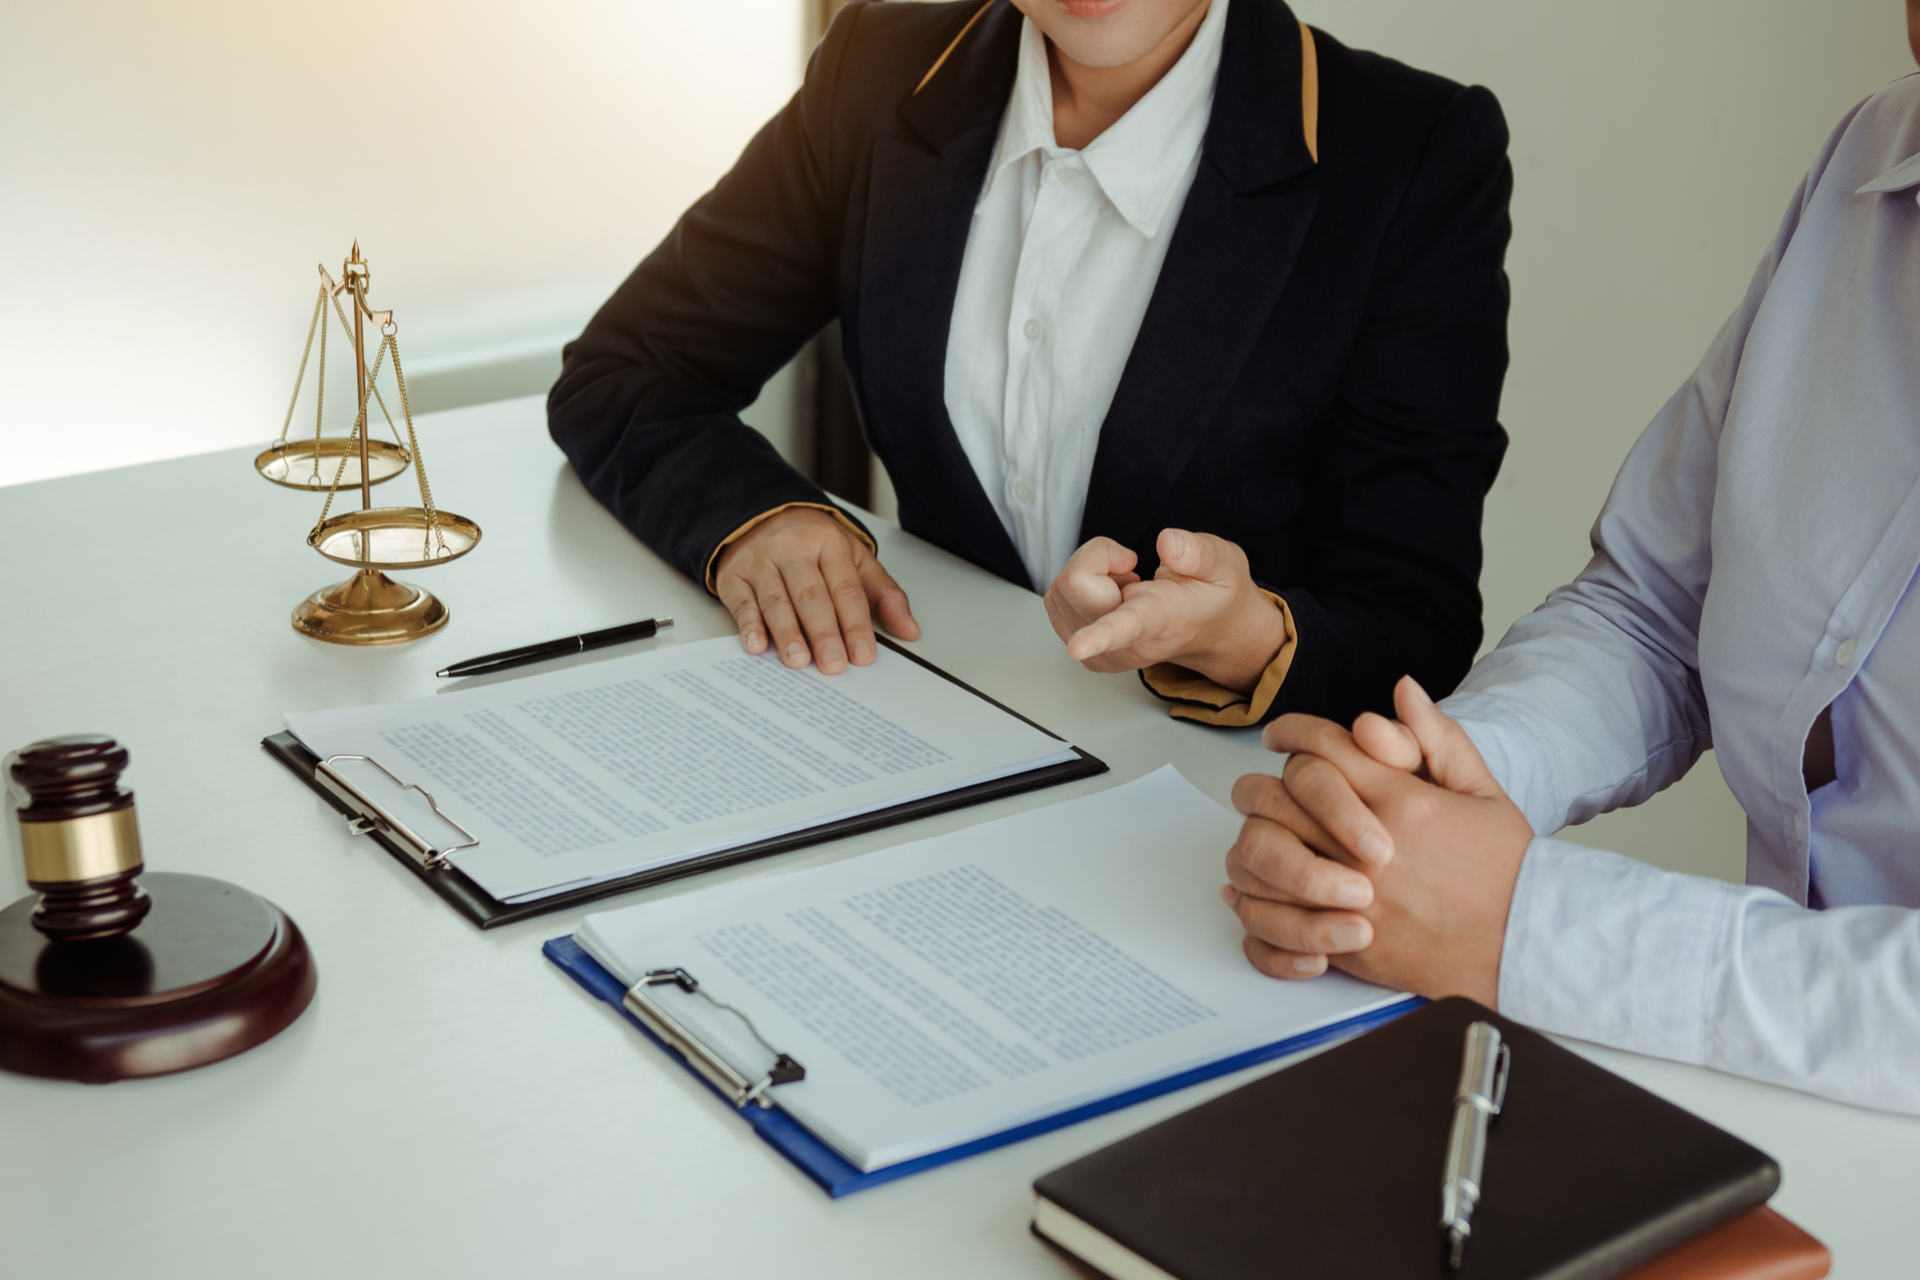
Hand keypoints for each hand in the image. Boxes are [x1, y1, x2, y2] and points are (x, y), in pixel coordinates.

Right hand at [713, 508, 919, 672]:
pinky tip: (757, 645)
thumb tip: (909, 631)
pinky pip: (741, 602)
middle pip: (811, 596)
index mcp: (829, 542)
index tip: (863, 654)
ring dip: (788, 634)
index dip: (855, 624)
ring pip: (777, 601)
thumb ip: (882, 594)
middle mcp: (793, 548)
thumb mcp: (853, 558)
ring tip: (799, 661)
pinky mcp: (733, 575)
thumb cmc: (812, 544)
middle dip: (824, 633)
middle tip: (833, 664)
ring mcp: (760, 561)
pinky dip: (749, 626)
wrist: (761, 515)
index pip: (846, 588)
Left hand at [1042, 529, 1286, 693]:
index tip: (1079, 648)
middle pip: (1074, 584)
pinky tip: (1111, 592)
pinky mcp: (1083, 649)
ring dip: (1089, 570)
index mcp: (1161, 621)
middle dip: (1097, 554)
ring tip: (1125, 581)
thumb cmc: (1214, 595)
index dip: (1100, 637)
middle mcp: (1126, 645)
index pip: (1128, 627)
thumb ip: (1202, 553)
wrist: (1212, 633)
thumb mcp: (1226, 566)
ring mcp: (1102, 653)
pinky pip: (1056, 598)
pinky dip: (1081, 583)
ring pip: (1061, 588)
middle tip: (1130, 562)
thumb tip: (1167, 544)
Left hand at [1222, 677, 1533, 1004]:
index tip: (1279, 735)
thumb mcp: (1481, 790)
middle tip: (1265, 789)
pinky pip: (1270, 919)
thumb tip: (1403, 688)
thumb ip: (1437, 737)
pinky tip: (1259, 891)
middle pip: (1275, 797)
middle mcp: (1364, 847)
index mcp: (1399, 801)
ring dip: (1255, 841)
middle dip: (1264, 786)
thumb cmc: (1507, 868)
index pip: (1320, 748)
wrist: (1529, 943)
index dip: (1292, 732)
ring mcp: (1348, 898)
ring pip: (1260, 855)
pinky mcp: (1342, 944)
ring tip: (1264, 836)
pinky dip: (1255, 904)